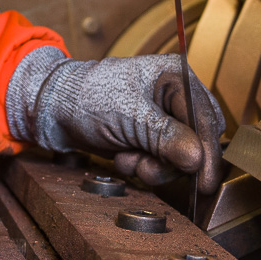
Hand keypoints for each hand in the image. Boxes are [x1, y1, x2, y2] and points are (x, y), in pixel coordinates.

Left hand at [7, 51, 224, 195]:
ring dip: (154, 167)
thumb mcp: (129, 116)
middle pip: (197, 141)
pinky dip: (144, 167)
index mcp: (176, 76)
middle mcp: (174, 96)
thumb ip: (165, 136)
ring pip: (180, 157)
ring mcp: (162, 119)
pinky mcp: (149, 137)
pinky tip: (123, 158)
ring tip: (128, 159)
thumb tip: (198, 158)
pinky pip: (161, 162)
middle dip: (172, 161)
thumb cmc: (86, 97)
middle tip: (147, 168)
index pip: (205, 119)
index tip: (206, 182)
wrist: (52, 110)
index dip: (208, 153)